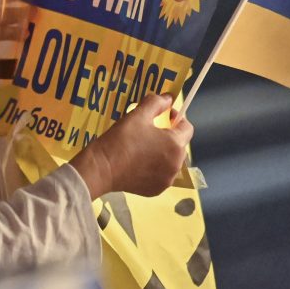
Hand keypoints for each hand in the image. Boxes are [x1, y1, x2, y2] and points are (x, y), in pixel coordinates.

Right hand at [69, 93, 192, 198]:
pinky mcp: (156, 190)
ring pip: (170, 161)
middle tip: (147, 132)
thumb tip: (168, 98)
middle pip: (179, 145)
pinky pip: (161, 175)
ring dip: (162, 153)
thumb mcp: (137, 115)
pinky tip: (138, 164)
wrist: (102, 168)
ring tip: (142, 148)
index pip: (187, 128)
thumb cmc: (121, 139)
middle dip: (168, 136)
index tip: (163, 115)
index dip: (176, 118)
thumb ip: (156, 103)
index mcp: (175, 144)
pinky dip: (154, 168)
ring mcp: (167, 180)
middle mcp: (177, 164)